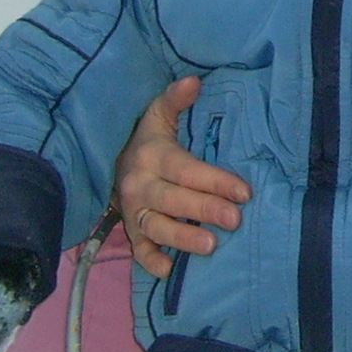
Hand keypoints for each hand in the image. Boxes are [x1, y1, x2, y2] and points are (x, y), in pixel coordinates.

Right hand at [116, 75, 248, 277]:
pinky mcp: (130, 230)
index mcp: (151, 156)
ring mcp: (133, 210)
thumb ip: (175, 99)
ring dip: (182, 238)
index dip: (214, 180)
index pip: (186, 170)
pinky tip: (169, 270)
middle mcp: (140, 185)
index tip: (244, 192)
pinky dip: (150, 261)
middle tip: (235, 220)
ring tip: (211, 246)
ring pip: (156, 227)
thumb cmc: (145, 139)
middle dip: (204, 209)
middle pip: (173, 200)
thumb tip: (194, 81)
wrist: (107, 162)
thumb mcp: (157, 114)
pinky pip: (137, 249)